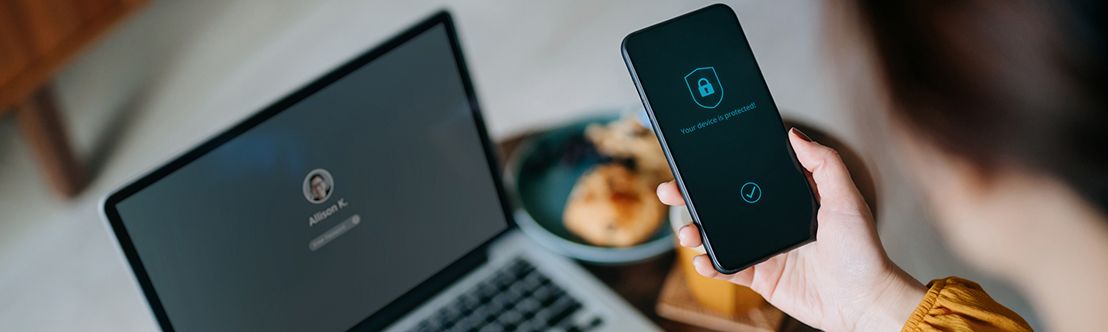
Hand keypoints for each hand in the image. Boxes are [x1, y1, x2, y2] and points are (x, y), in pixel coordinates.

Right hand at [658, 128, 926, 331]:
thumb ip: (823, 163)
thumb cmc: (862, 251)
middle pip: (721, 205)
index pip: (745, 178)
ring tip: (688, 232)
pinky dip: (708, 264)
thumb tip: (794, 134)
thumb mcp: (846, 198)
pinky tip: (702, 259)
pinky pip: (725, 268)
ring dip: (694, 232)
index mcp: (785, 200)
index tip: (696, 157)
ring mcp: (761, 249)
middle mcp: (768, 222)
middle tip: (671, 191)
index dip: (719, 169)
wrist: (863, 300)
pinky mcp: (758, 277)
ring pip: (716, 235)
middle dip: (691, 197)